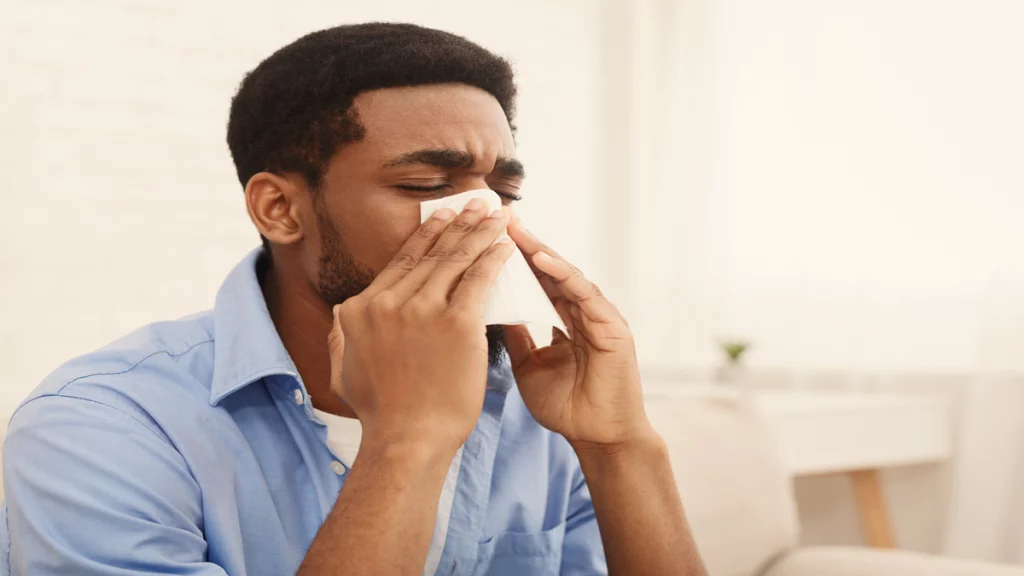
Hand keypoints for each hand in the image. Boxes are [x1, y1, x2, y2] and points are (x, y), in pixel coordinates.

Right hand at [327, 199, 515, 456]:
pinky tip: (505, 246)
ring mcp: (422, 310)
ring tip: (497, 215)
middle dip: (458, 224)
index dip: (426, 237)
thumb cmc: (381, 415)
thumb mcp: (343, 372)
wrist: (406, 441)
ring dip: (480, 232)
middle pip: (430, 255)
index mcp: (362, 310)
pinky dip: (493, 259)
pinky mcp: (456, 323)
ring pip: (456, 260)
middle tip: (477, 204)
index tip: (441, 218)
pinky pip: (478, 280)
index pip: (401, 264)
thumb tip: (343, 314)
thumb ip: (341, 338)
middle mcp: (388, 302)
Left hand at [504, 219, 652, 448]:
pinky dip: (564, 274)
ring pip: (566, 274)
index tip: (486, 234)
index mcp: (564, 319)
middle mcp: (583, 311)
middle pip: (550, 269)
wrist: (597, 438)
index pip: (536, 279)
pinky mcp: (612, 327)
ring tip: (515, 228)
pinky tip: (541, 257)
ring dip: (540, 249)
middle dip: (524, 242)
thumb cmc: (566, 407)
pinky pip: (585, 294)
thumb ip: (517, 336)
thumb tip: (489, 309)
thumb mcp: (529, 366)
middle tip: (498, 216)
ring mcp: (599, 316)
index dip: (513, 257)